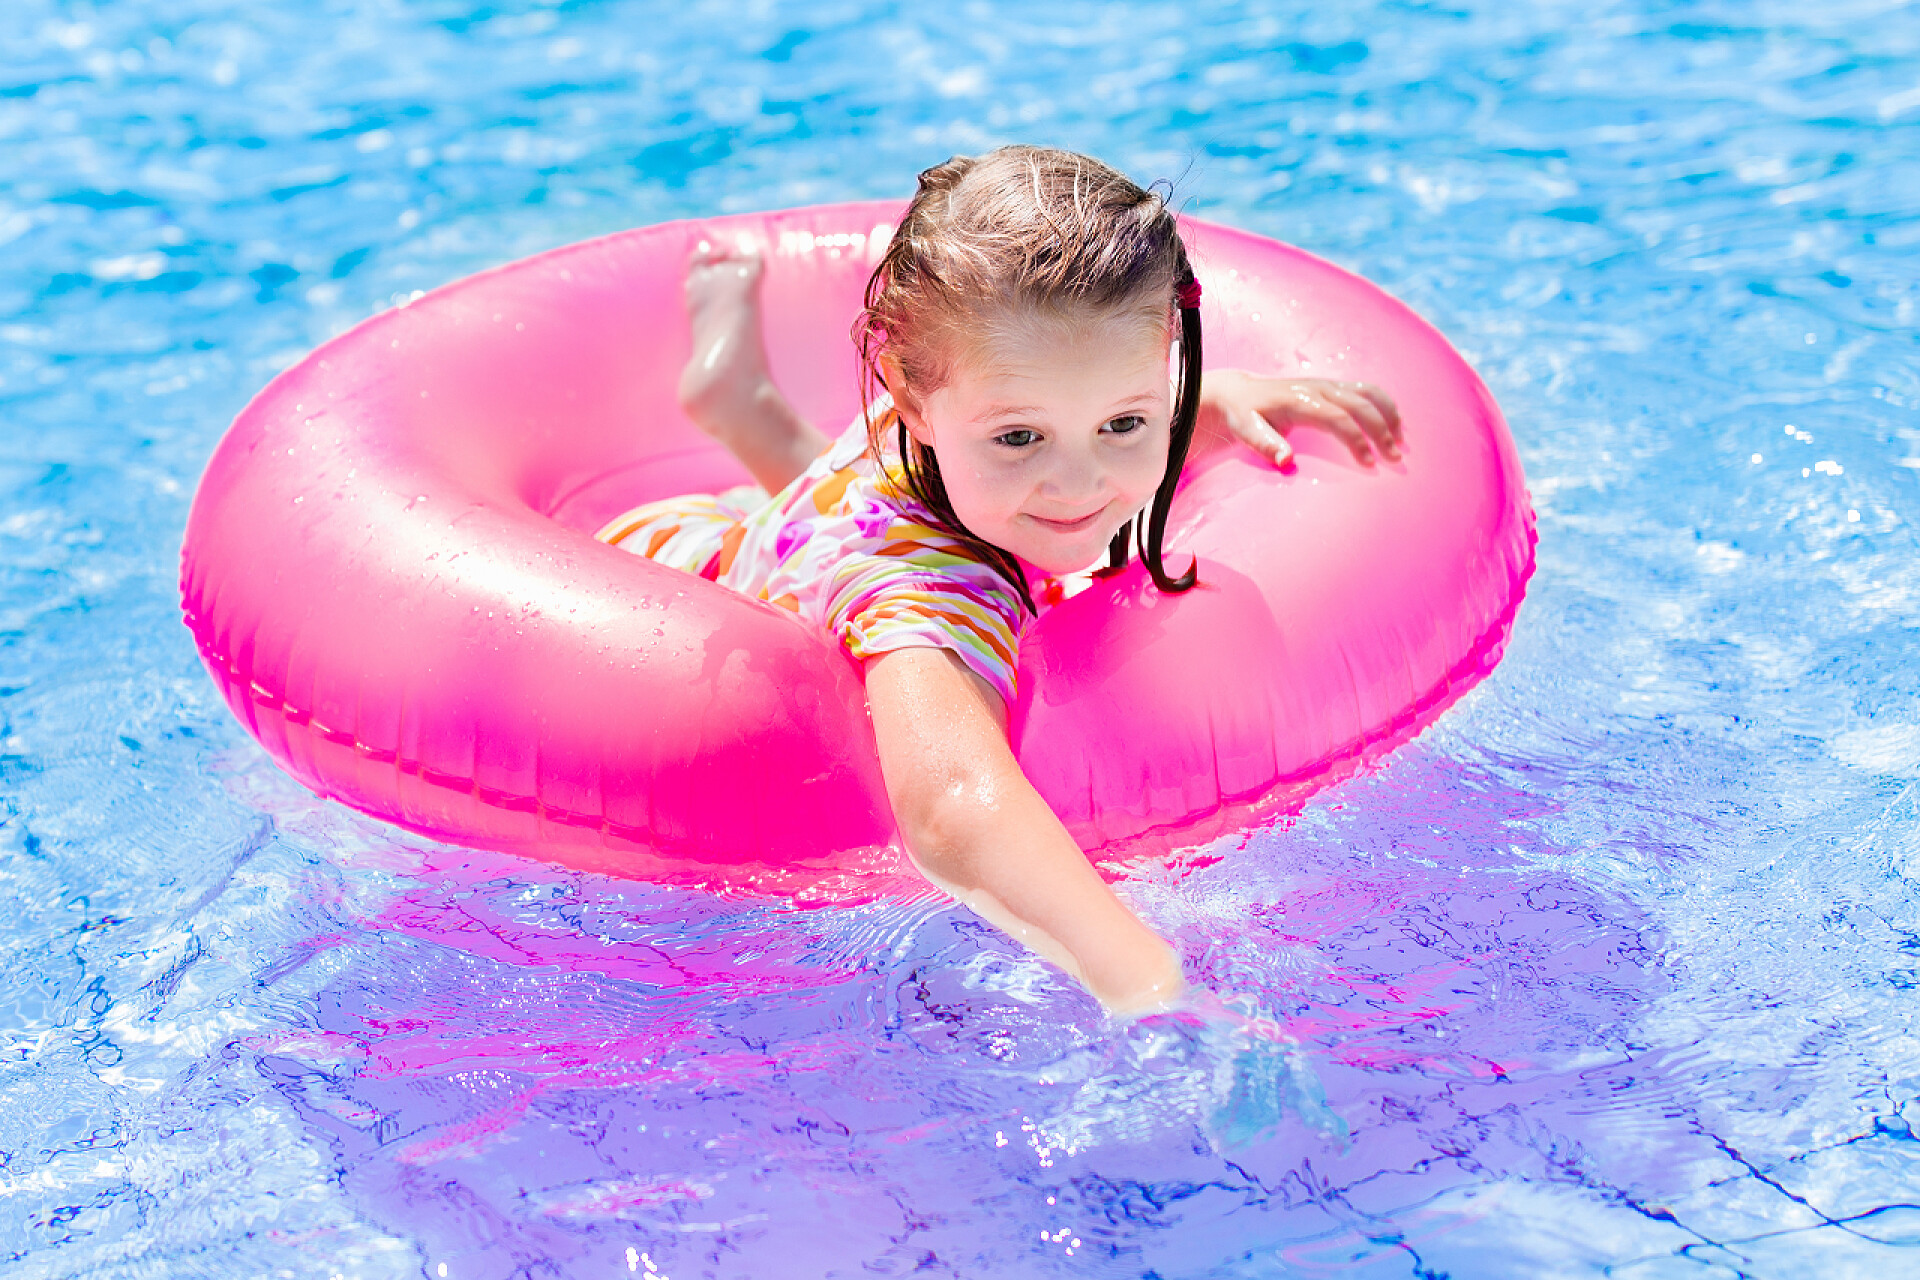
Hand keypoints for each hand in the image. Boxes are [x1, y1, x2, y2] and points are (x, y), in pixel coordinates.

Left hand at [1197, 369, 1401, 468]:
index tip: (1370, 464)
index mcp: (1300, 400)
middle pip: (1361, 404)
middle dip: (1382, 430)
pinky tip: (1394, 424)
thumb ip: (1266, 445)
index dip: (1357, 440)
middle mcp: (1319, 388)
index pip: (1338, 418)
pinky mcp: (1333, 386)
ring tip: (1402, 441)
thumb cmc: (1245, 416)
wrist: (1242, 393)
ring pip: (1369, 392)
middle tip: (1394, 459)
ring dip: (1389, 414)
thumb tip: (1287, 462)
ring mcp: (1328, 384)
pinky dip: (1384, 404)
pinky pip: (1366, 390)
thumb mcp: (1246, 431)